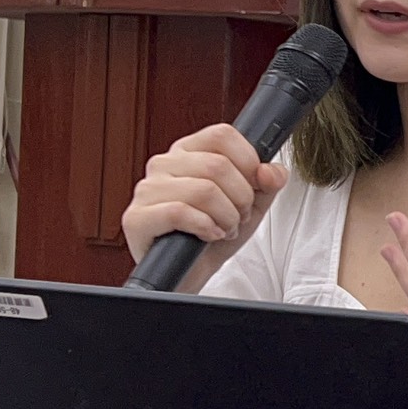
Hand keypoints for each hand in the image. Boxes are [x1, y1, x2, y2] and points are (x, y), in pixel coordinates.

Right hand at [120, 124, 288, 261]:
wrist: (192, 274)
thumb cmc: (216, 234)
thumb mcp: (252, 204)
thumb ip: (268, 182)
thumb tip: (270, 171)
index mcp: (188, 151)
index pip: (222, 135)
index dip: (248, 161)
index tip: (254, 184)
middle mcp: (163, 164)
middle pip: (218, 165)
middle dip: (241, 198)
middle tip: (239, 217)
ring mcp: (146, 190)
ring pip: (203, 190)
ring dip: (226, 217)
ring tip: (225, 229)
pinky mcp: (137, 218)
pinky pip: (179, 212)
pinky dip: (205, 227)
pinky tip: (209, 236)